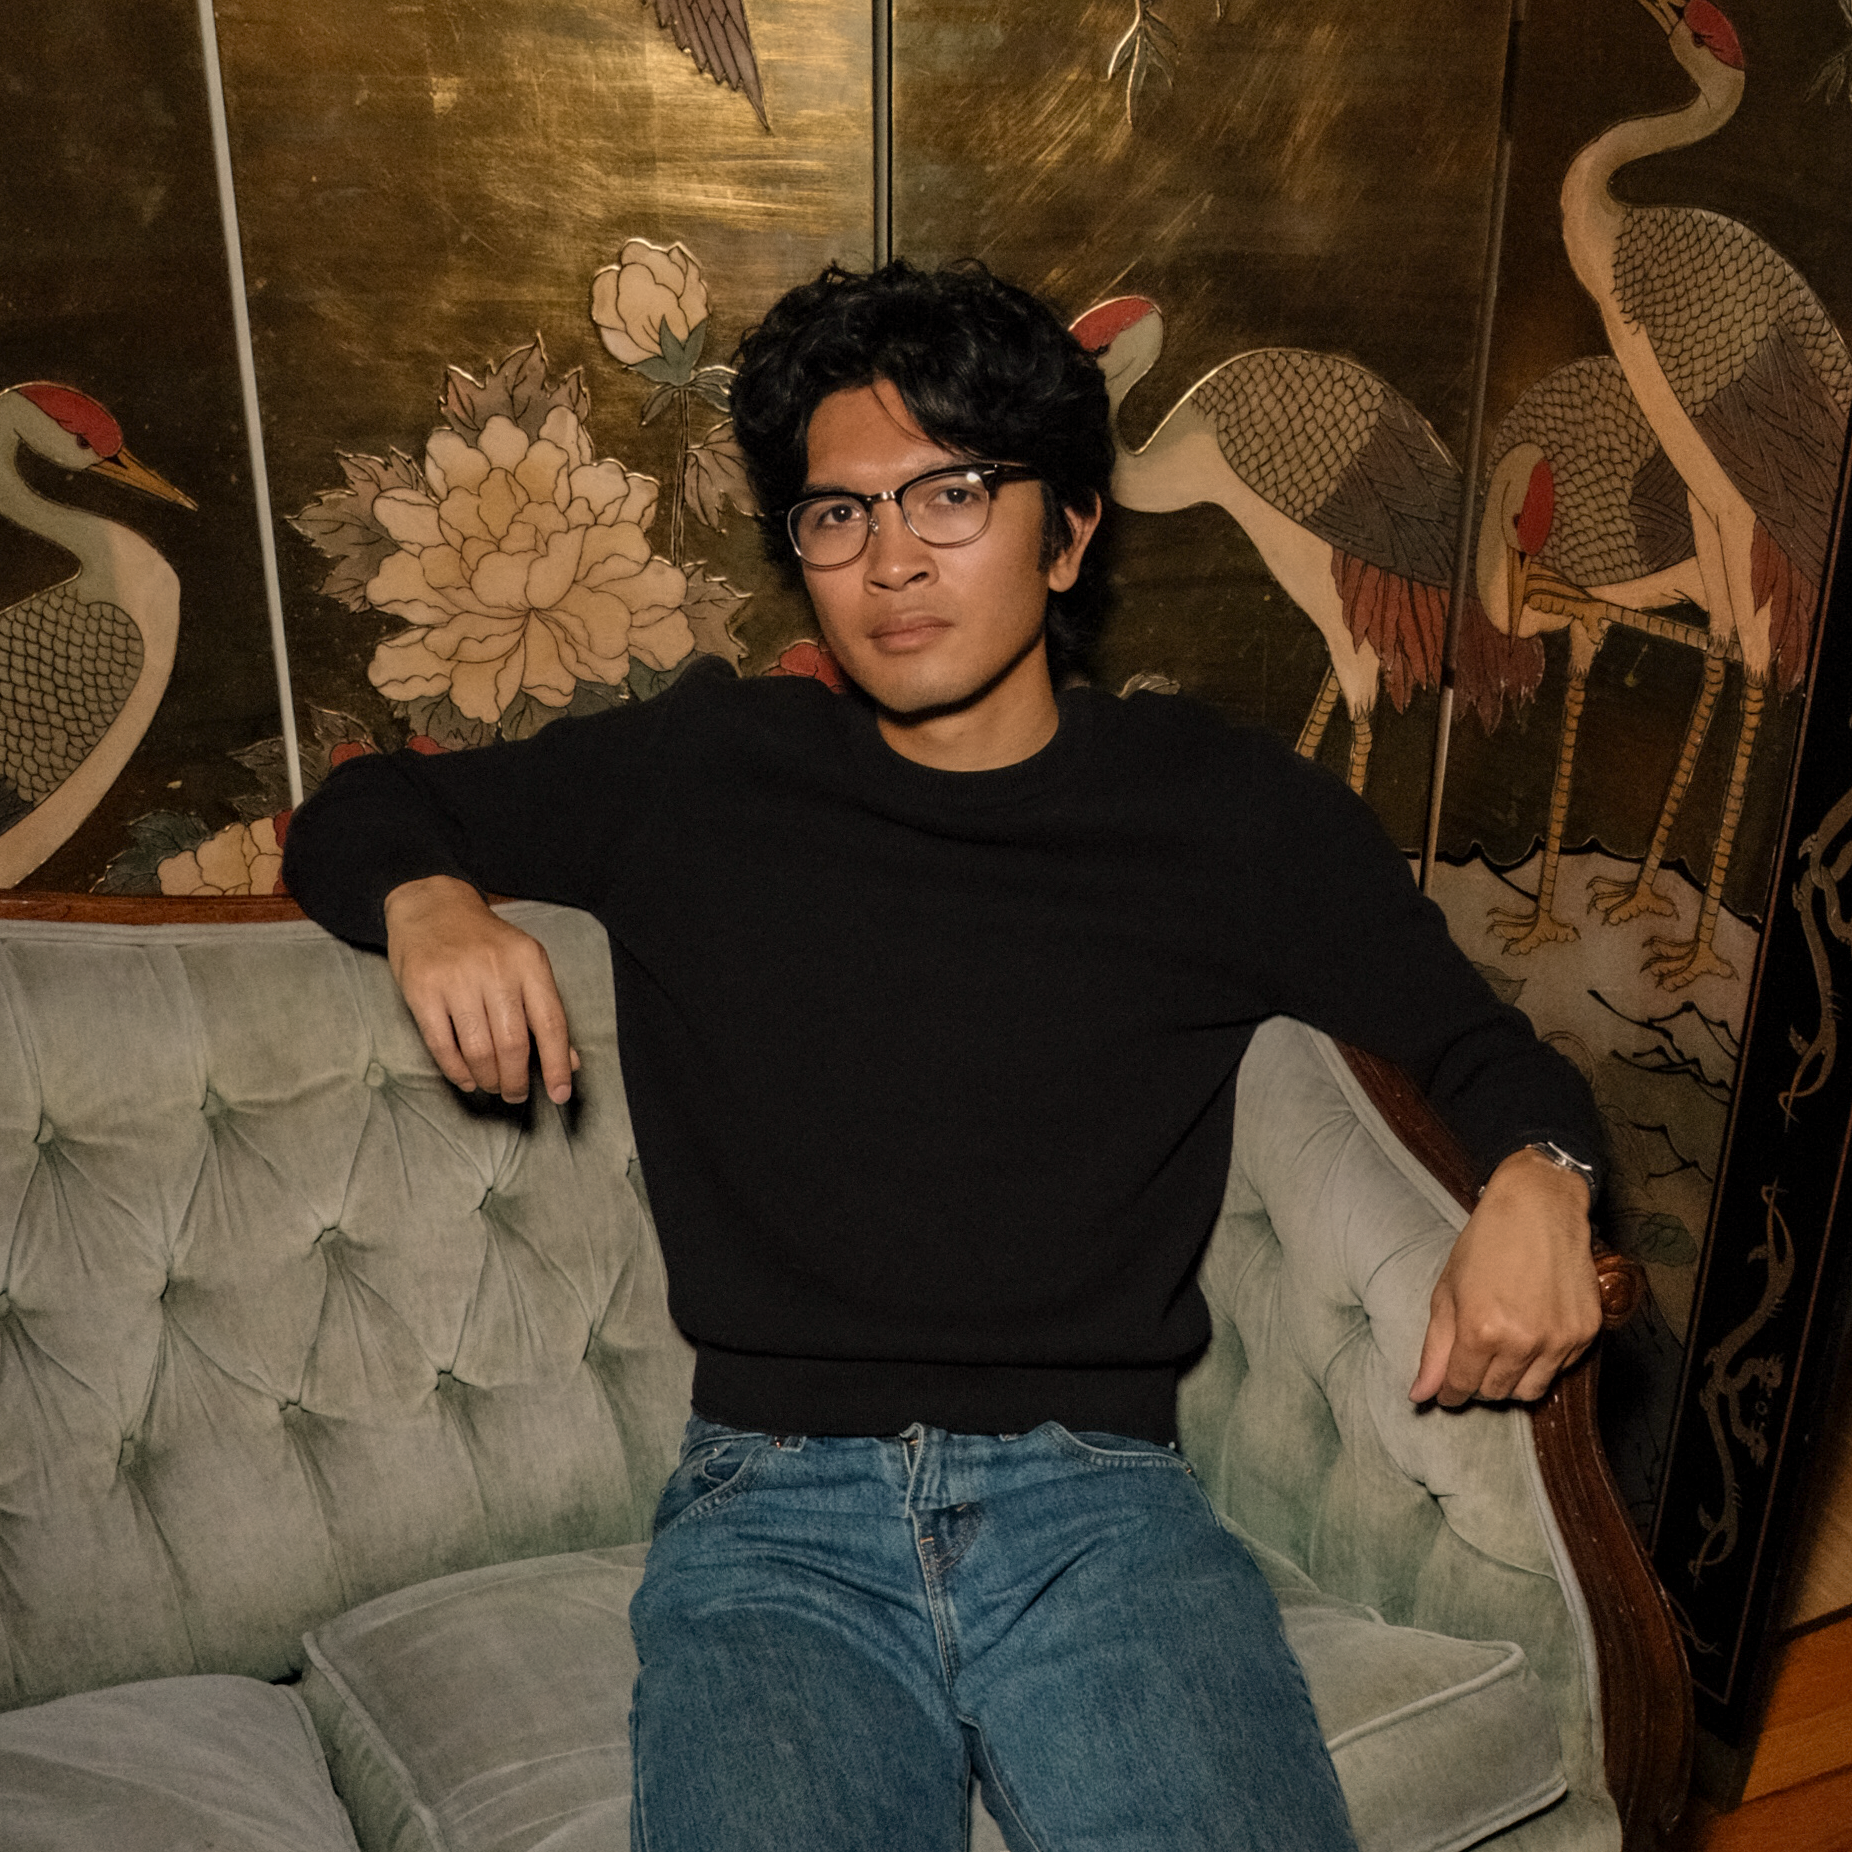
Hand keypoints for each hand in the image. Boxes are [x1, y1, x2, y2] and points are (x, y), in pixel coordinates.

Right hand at [383, 875, 579, 1103]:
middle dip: (516, 1080)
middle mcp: (495, 969)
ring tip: (491, 1085)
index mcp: (529, 962)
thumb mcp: (524, 963)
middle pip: (513, 1045)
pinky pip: (443, 1045)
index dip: (558, 1066)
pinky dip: (457, 1071)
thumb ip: (545, 1010)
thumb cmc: (484, 942)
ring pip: (479, 1050)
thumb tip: (570, 1061)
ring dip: (488, 1079)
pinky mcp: (423, 990)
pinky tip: (466, 1078)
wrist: (431, 905)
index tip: (561, 1095)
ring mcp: (457, 979)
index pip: (551, 1024)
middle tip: (514, 1093)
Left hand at [1410, 1146, 1601, 1405]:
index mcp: (1481, 1330)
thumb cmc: (1486, 1243)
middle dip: (1479, 1381)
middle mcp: (1523, 1342)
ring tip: (1503, 1348)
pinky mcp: (1586, 1334)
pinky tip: (1532, 1330)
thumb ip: (1435, 1349)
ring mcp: (1559, 1340)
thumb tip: (1419, 1395)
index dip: (1450, 1390)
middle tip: (1475, 1356)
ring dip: (1512, 1378)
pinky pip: (1560, 1369)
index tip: (1448, 1386)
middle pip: (1496, 1393)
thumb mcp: (1447, 1291)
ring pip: (1531, 1391)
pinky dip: (1543, 1360)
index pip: (1462, 1387)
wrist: (1539, 1207)